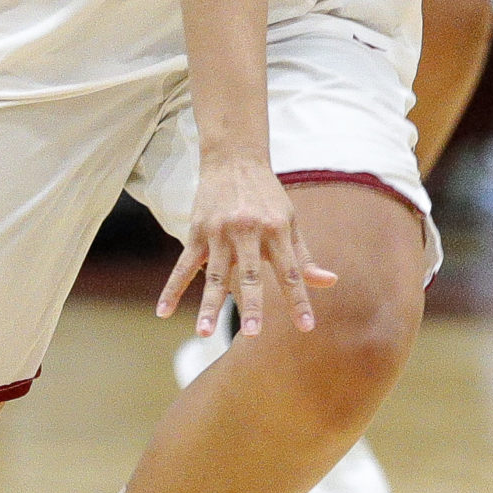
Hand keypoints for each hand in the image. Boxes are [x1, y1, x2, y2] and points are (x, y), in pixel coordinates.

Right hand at [156, 152, 336, 337]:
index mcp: (277, 229)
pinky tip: (162, 311)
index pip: (291, 272)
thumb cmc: (267, 196)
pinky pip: (183, 265)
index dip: (299, 300)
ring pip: (215, 275)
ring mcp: (219, 232)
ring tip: (204, 333)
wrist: (233, 158)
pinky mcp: (197, 231)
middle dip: (251, 305)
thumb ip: (304, 257)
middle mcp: (248, 230)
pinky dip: (172, 289)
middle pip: (250, 274)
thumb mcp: (290, 221)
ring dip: (209, 305)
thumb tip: (330, 282)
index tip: (306, 327)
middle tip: (252, 333)